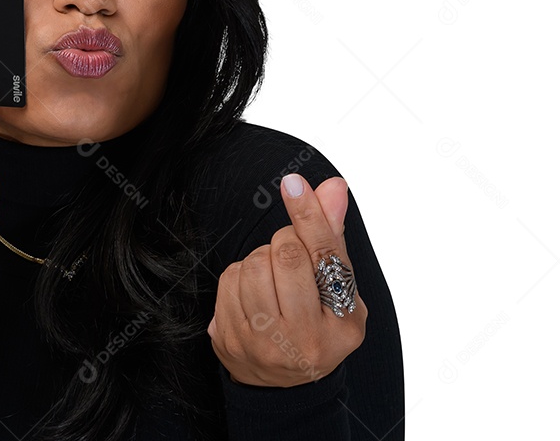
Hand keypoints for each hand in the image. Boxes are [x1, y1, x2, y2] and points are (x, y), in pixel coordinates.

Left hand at [207, 173, 367, 386]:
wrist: (285, 386)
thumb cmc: (320, 327)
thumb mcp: (340, 291)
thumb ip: (333, 239)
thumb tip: (332, 187)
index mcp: (340, 326)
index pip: (324, 257)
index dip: (309, 215)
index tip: (294, 182)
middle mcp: (301, 339)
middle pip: (285, 254)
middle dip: (286, 242)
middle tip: (292, 258)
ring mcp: (261, 343)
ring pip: (252, 264)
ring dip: (262, 260)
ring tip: (274, 281)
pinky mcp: (228, 340)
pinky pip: (228, 279)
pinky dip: (240, 275)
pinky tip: (253, 294)